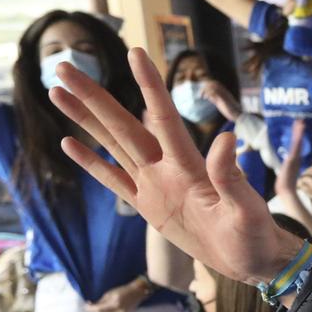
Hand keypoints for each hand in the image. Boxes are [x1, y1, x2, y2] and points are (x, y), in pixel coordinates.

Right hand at [46, 45, 302, 284]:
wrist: (250, 260)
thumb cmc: (255, 233)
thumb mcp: (246, 209)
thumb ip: (231, 177)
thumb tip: (228, 138)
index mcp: (190, 165)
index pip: (164, 118)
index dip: (150, 86)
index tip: (135, 52)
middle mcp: (167, 167)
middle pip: (123, 124)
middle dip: (94, 96)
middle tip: (64, 64)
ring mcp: (154, 184)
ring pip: (112, 144)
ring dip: (85, 118)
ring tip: (56, 91)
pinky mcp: (147, 205)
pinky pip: (113, 179)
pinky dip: (92, 162)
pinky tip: (69, 142)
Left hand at [86, 277, 153, 311]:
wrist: (138, 292)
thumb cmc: (124, 289)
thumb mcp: (111, 292)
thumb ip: (103, 300)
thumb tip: (95, 305)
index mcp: (114, 303)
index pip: (99, 308)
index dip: (91, 308)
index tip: (85, 307)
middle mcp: (117, 311)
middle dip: (96, 311)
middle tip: (91, 305)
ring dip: (102, 311)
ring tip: (100, 305)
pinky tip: (108, 307)